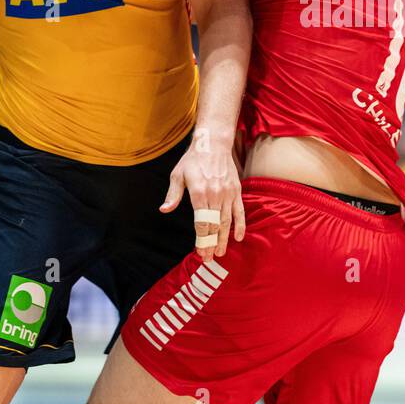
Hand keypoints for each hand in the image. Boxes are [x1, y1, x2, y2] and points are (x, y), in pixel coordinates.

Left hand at [161, 130, 244, 260]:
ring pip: (226, 221)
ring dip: (223, 239)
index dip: (201, 239)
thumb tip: (164, 210)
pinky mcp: (236, 191)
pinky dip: (240, 225)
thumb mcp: (178, 175)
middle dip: (211, 244)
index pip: (201, 223)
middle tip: (209, 258)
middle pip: (214, 225)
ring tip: (220, 253)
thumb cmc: (193, 160)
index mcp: (199, 193)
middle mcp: (215, 195)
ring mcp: (227, 194)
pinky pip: (240, 211)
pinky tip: (238, 238)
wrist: (213, 145)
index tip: (200, 252)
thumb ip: (173, 195)